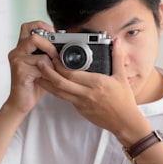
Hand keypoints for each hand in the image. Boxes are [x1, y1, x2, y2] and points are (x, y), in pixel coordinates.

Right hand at [3, 21, 60, 113]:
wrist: (21, 102)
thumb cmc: (33, 84)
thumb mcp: (41, 65)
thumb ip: (47, 54)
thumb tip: (64, 45)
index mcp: (20, 48)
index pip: (27, 27)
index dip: (39, 25)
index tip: (51, 31)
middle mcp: (16, 52)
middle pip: (34, 37)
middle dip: (49, 46)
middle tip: (55, 56)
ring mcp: (17, 61)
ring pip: (40, 54)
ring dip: (51, 63)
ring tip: (51, 71)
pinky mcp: (20, 71)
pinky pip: (41, 67)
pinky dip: (48, 73)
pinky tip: (46, 79)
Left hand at [34, 38, 149, 142]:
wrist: (124, 122)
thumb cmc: (124, 100)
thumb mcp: (121, 77)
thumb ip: (117, 57)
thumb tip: (117, 41)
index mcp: (97, 83)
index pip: (72, 74)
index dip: (60, 66)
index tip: (53, 57)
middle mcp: (87, 94)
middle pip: (61, 83)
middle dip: (48, 72)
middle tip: (39, 62)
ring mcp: (81, 103)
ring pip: (59, 93)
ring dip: (47, 83)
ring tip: (37, 73)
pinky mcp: (79, 109)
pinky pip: (64, 99)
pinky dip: (55, 91)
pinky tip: (50, 85)